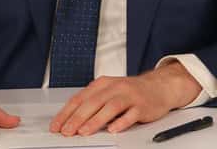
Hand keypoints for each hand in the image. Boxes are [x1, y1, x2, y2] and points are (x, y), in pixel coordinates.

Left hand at [49, 61, 200, 135]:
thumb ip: (92, 103)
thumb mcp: (109, 91)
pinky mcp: (142, 106)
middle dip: (77, 118)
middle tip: (67, 131)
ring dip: (96, 120)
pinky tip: (113, 129)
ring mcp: (130, 96)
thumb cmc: (131, 91)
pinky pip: (131, 114)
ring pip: (110, 107)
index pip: (80, 98)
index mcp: (103, 84)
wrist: (160, 86)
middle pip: (93, 102)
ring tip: (84, 132)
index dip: (67, 113)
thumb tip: (71, 120)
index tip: (57, 126)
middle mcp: (115, 88)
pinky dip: (121, 122)